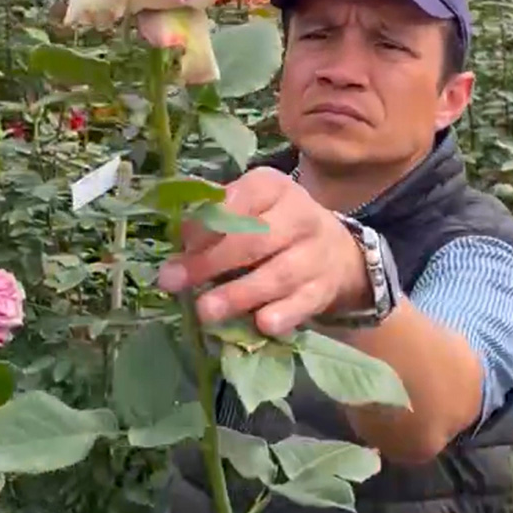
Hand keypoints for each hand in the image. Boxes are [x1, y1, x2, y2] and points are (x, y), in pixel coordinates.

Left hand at [157, 167, 370, 335]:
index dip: (210, 221)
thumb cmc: (275, 227)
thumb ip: (215, 217)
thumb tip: (180, 238)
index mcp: (274, 188)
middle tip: (174, 281)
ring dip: (238, 295)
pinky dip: (282, 315)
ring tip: (205, 311)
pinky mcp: (323, 291)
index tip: (181, 242)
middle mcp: (300, 218)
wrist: (337, 253)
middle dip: (211, 261)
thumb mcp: (250, 207)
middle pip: (255, 239)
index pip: (243, 198)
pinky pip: (302, 304)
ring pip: (277, 275)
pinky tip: (260, 324)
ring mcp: (315, 256)